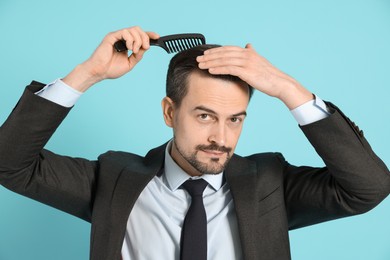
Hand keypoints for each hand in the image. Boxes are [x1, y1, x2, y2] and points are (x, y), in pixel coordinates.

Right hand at [63, 26, 158, 91]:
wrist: (100, 72)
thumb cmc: (111, 69)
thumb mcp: (130, 63)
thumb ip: (138, 55)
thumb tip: (145, 48)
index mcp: (127, 44)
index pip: (140, 35)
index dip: (149, 34)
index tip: (157, 37)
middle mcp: (123, 39)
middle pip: (138, 30)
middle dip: (145, 38)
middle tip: (145, 48)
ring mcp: (117, 36)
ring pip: (133, 30)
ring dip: (138, 40)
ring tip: (134, 50)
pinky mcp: (112, 36)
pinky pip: (125, 32)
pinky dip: (130, 39)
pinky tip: (129, 48)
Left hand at [197, 44, 312, 108]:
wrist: (280, 84)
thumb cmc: (269, 76)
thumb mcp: (259, 61)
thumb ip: (251, 53)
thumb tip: (248, 45)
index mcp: (248, 52)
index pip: (228, 49)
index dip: (216, 51)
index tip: (205, 54)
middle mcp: (247, 55)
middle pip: (224, 53)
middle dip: (210, 56)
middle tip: (199, 59)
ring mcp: (247, 62)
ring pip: (225, 60)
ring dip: (211, 62)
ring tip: (201, 65)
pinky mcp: (247, 71)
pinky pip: (229, 68)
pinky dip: (218, 69)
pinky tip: (210, 71)